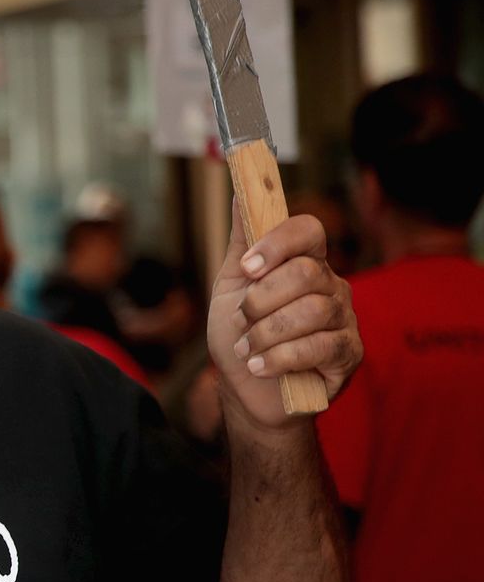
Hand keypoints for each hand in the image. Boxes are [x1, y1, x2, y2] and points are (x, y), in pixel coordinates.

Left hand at [208, 202, 360, 430]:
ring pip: (310, 311)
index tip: (248, 267)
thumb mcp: (231, 284)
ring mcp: (345, 319)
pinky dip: (277, 358)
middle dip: (261, 300)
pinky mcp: (350, 354)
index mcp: (304, 262)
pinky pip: (318, 347)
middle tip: (242, 321)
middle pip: (305, 273)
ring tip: (248, 349)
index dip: (277, 243)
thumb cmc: (240, 334)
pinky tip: (260, 367)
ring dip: (265, 333)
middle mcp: (331, 285)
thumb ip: (241, 241)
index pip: (308, 230)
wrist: (246, 390)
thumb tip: (240, 192)